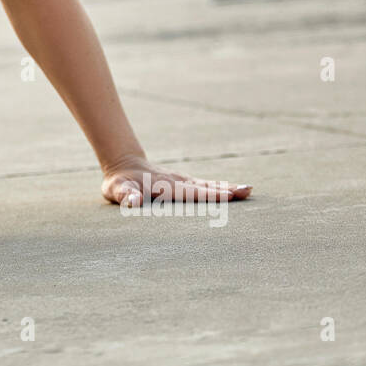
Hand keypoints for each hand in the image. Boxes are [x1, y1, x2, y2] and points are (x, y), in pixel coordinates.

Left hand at [100, 153, 251, 206]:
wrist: (124, 164)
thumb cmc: (120, 182)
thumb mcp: (117, 190)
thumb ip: (125, 195)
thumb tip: (133, 201)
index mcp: (165, 187)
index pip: (189, 192)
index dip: (208, 194)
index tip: (227, 195)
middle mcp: (178, 182)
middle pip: (205, 187)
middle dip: (225, 190)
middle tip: (247, 191)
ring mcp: (183, 181)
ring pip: (208, 184)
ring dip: (228, 187)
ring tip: (249, 190)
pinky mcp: (184, 182)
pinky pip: (205, 184)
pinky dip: (221, 187)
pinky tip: (235, 190)